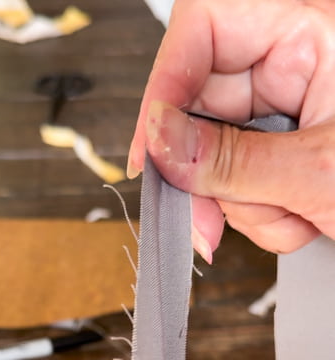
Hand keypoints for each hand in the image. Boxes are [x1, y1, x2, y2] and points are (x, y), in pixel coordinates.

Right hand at [128, 0, 334, 259]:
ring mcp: (293, 101)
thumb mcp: (321, 171)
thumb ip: (233, 161)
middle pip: (204, 103)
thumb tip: (162, 144)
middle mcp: (299, 54)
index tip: (152, 152)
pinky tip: (303, 217)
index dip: (164, 88)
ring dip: (246, 204)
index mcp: (315, 24)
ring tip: (297, 218)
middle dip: (209, 176)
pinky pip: (245, 176)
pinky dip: (265, 212)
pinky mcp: (292, 141)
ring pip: (220, 150)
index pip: (207, 26)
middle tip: (208, 226)